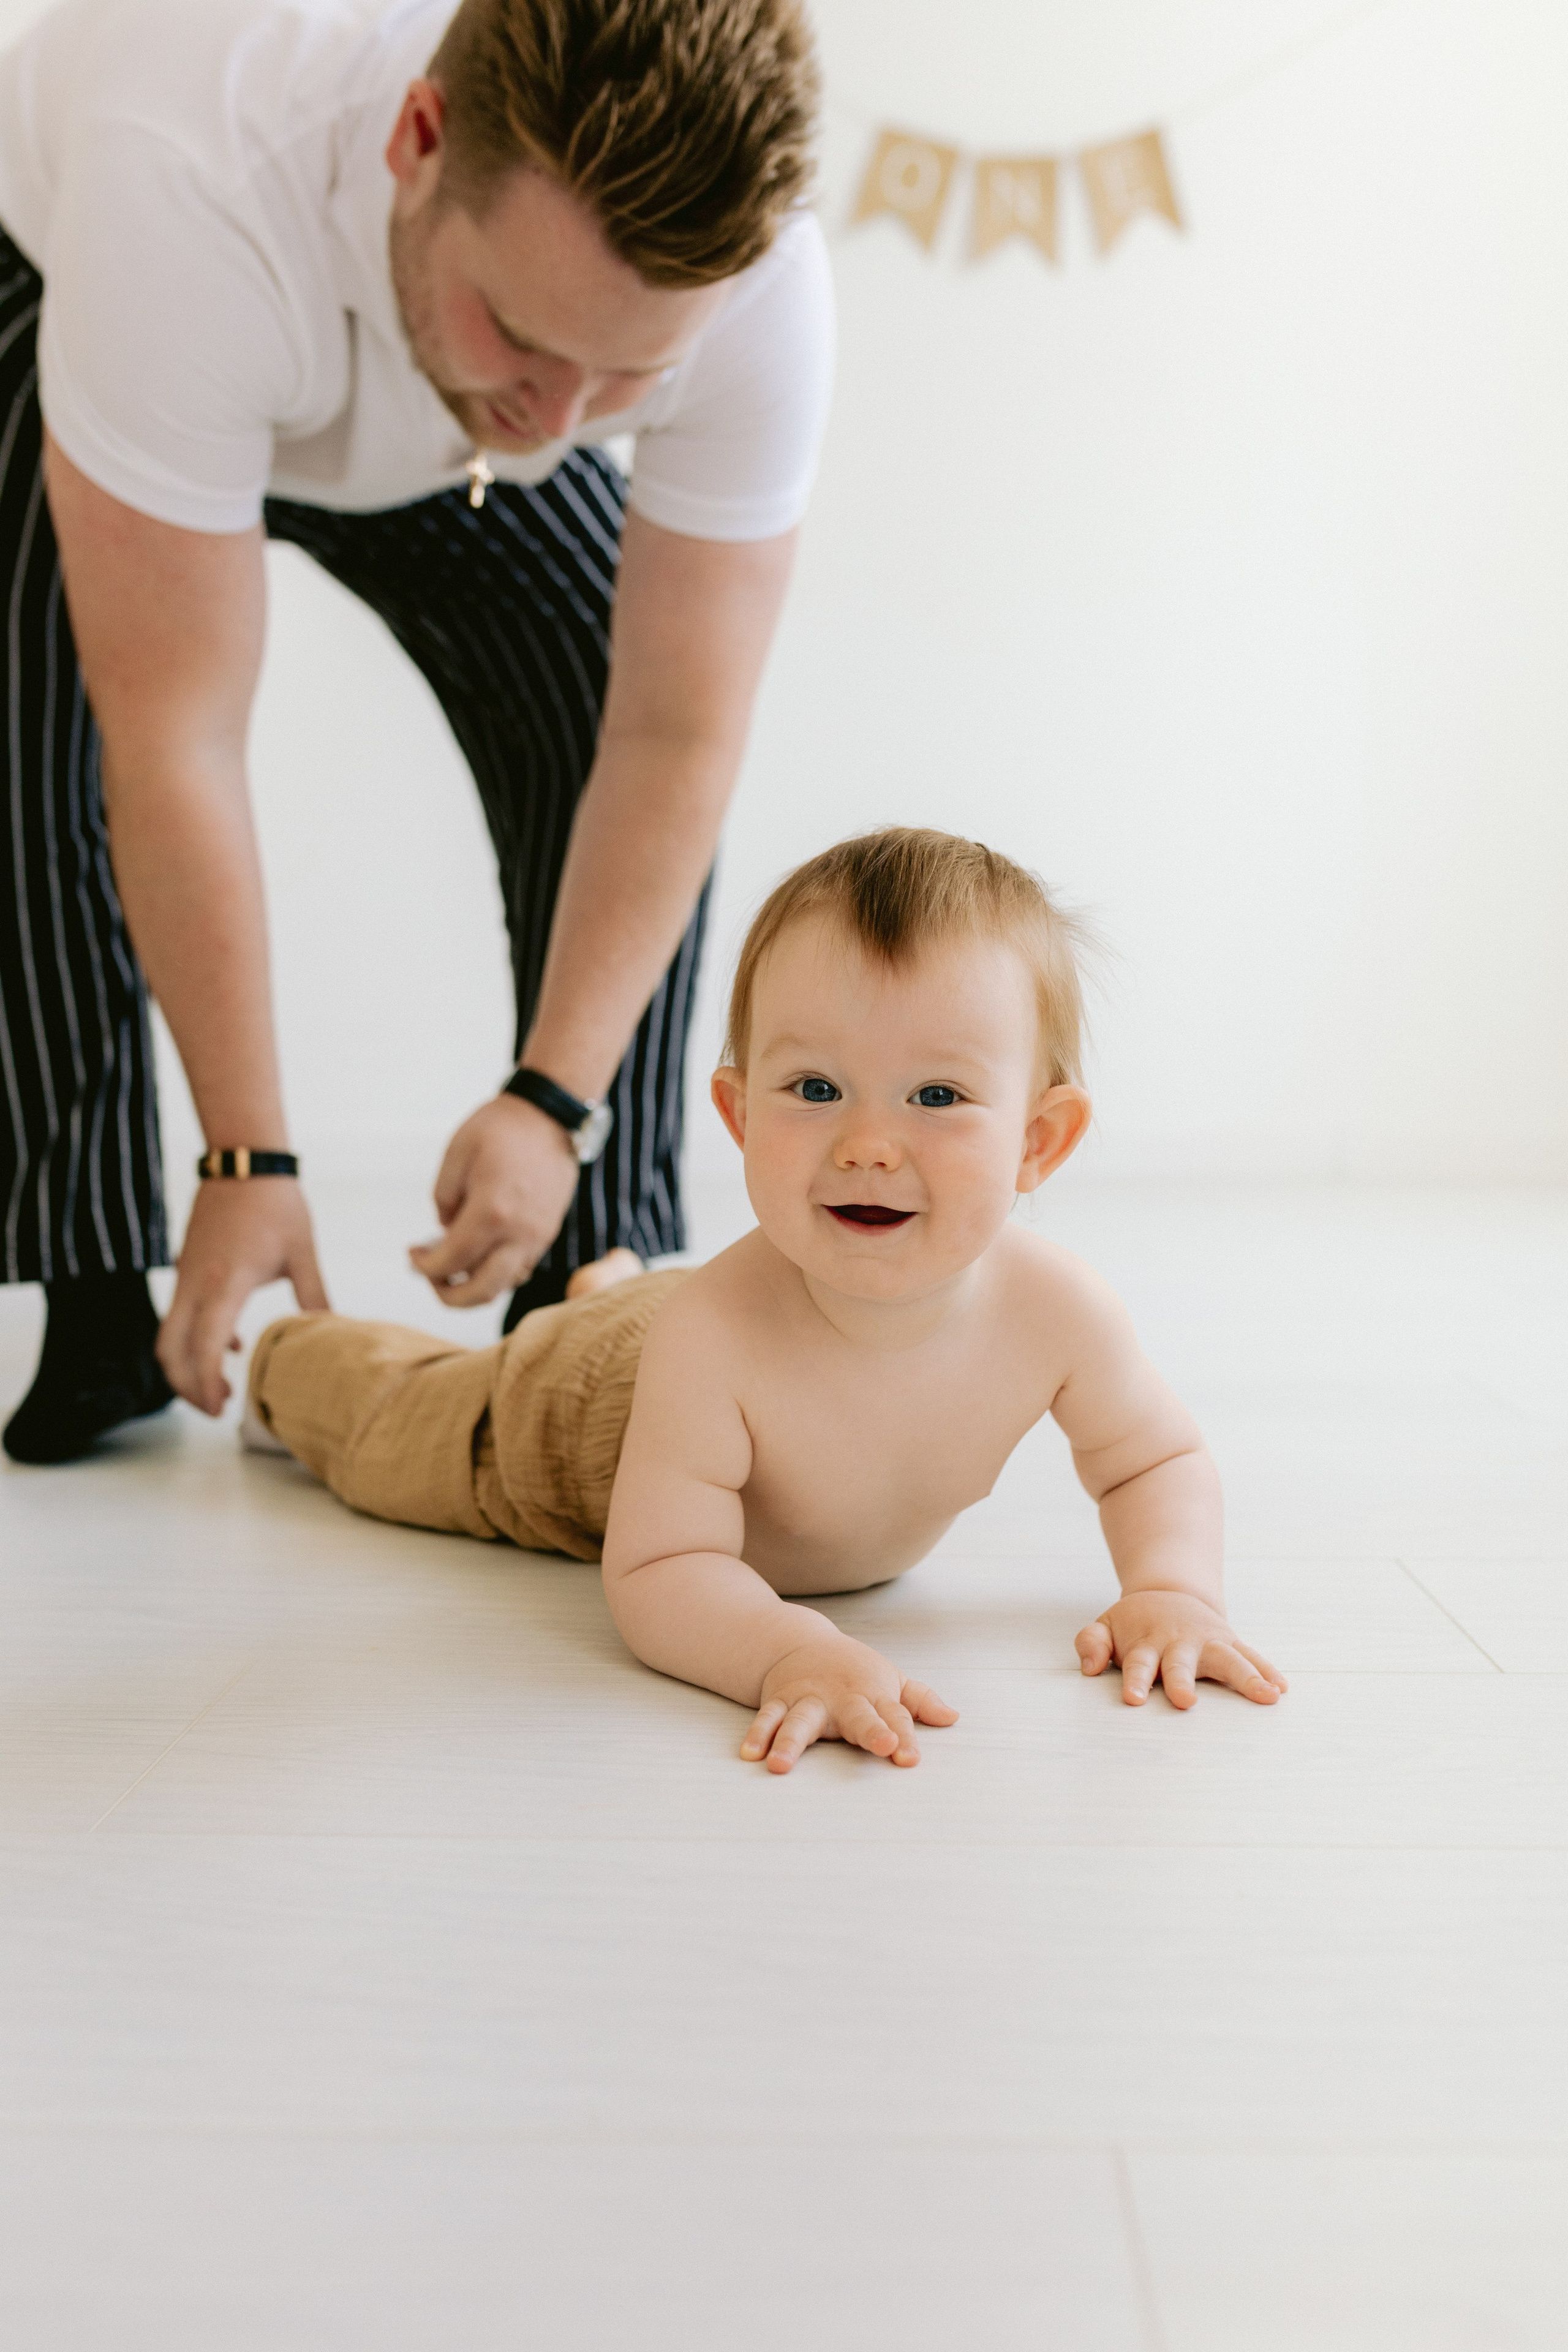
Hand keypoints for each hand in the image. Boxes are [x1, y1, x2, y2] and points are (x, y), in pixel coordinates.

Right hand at [157, 1177, 327, 1415]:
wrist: (243, 1159)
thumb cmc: (275, 1203)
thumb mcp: (302, 1253)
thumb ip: (315, 1297)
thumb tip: (333, 1333)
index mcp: (224, 1282)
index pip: (205, 1346)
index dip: (207, 1383)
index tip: (222, 1407)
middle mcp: (195, 1283)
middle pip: (170, 1350)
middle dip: (186, 1387)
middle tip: (217, 1408)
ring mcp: (185, 1275)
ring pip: (169, 1335)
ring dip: (188, 1366)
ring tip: (222, 1387)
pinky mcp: (186, 1268)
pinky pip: (180, 1314)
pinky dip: (196, 1338)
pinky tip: (232, 1345)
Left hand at [409, 1094, 579, 1306]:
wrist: (551, 1116)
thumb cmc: (501, 1128)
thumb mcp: (456, 1153)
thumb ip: (443, 1198)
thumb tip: (444, 1231)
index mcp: (491, 1212)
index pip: (450, 1262)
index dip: (424, 1267)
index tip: (412, 1254)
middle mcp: (518, 1234)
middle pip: (481, 1292)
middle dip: (448, 1295)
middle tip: (430, 1276)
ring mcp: (538, 1237)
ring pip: (504, 1286)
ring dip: (474, 1286)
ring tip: (453, 1265)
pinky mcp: (548, 1233)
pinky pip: (521, 1270)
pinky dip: (497, 1273)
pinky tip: (481, 1253)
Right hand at [740, 1633, 958, 1774]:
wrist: (800, 1642)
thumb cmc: (854, 1671)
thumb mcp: (890, 1680)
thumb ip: (920, 1701)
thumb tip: (952, 1717)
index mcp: (873, 1694)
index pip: (895, 1716)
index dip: (905, 1737)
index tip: (910, 1758)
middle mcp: (841, 1698)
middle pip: (858, 1715)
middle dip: (870, 1730)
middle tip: (882, 1745)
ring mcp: (807, 1699)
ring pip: (800, 1721)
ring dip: (790, 1743)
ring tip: (779, 1766)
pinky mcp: (780, 1702)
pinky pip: (766, 1719)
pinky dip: (757, 1735)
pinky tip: (751, 1754)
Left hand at [1075, 1589, 1286, 1708]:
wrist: (1170, 1594)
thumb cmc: (1135, 1624)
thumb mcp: (1106, 1626)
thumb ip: (1092, 1643)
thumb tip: (1089, 1667)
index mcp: (1147, 1642)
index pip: (1139, 1664)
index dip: (1135, 1681)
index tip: (1134, 1699)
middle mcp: (1180, 1642)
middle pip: (1181, 1664)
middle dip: (1182, 1681)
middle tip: (1184, 1701)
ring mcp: (1209, 1641)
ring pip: (1229, 1659)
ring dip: (1246, 1677)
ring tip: (1266, 1696)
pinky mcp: (1230, 1642)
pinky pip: (1251, 1656)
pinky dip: (1267, 1670)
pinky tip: (1280, 1688)